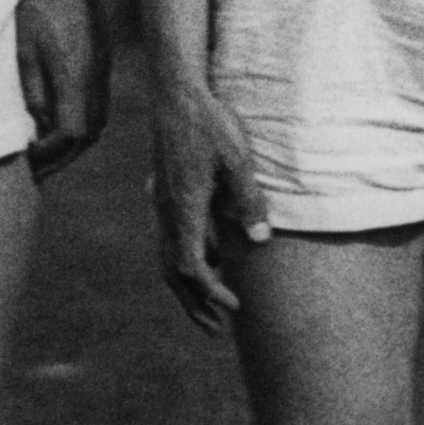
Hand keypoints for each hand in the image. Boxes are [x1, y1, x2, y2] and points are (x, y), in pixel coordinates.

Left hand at [18, 0, 112, 177]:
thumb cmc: (35, 2)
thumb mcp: (24, 52)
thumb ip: (34, 94)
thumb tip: (38, 128)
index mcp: (78, 77)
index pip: (71, 135)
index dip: (48, 153)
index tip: (24, 159)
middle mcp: (98, 76)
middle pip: (89, 133)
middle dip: (62, 154)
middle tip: (33, 166)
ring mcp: (104, 65)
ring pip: (97, 118)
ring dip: (73, 138)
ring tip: (43, 146)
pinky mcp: (102, 55)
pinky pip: (97, 99)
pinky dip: (79, 116)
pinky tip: (56, 115)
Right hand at [150, 65, 257, 331]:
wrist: (177, 94)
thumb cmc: (211, 122)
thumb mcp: (238, 159)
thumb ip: (249, 199)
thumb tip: (261, 239)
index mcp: (183, 208)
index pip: (189, 266)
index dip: (210, 292)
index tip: (235, 307)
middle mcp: (165, 211)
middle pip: (172, 272)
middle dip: (194, 304)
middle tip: (216, 330)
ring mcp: (161, 202)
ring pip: (167, 256)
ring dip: (188, 286)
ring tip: (210, 307)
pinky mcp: (164, 192)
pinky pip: (171, 237)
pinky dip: (186, 259)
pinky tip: (211, 259)